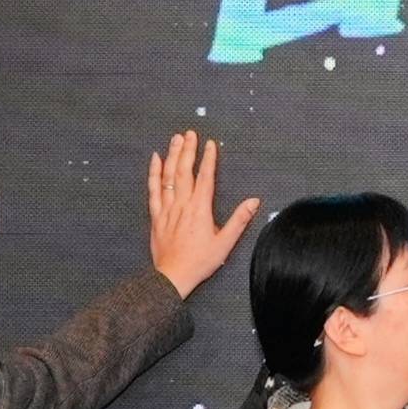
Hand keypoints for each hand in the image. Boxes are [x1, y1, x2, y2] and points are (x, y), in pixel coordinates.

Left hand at [147, 131, 262, 296]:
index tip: (211, 144)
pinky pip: (154, 189)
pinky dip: (154, 172)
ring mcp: (167, 208)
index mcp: (200, 209)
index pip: (205, 177)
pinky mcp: (156, 214)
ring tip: (176, 139)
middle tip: (190, 133)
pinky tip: (156, 159)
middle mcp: (183, 204)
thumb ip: (239, 220)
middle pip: (185, 170)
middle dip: (188, 150)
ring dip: (172, 155)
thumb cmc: (200, 261)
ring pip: (169, 175)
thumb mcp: (225, 242)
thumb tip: (254, 201)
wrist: (173, 275)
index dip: (209, 159)